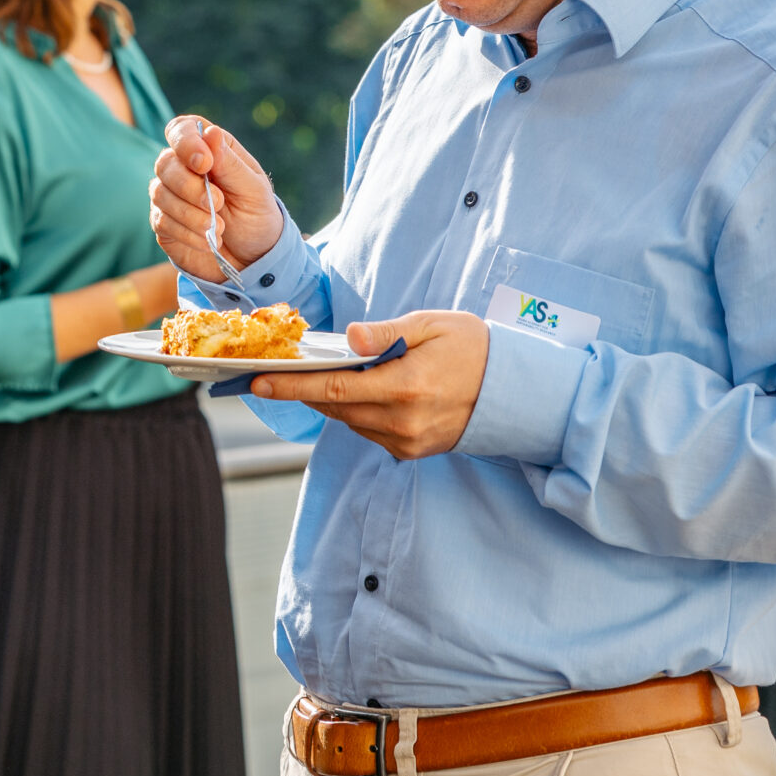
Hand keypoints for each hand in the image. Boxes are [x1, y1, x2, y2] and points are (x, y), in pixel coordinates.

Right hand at [149, 117, 284, 281]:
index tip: (204, 163)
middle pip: (165, 163)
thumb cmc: (256, 216)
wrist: (252, 258)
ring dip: (191, 213)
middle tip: (219, 203)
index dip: (185, 142)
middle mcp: (183, 168)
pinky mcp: (163, 222)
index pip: (180, 130)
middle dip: (190, 186)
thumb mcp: (253, 189)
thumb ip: (230, 163)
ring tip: (219, 228)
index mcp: (208, 149)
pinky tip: (208, 241)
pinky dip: (188, 232)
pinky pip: (162, 221)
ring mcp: (169, 195)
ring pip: (160, 193)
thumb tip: (211, 132)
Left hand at [247, 312, 489, 459]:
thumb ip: (386, 332)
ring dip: (332, 400)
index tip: (259, 382)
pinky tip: (360, 390)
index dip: (293, 386)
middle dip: (303, 390)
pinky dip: (356, 411)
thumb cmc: (473, 347)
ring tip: (314, 376)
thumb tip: (348, 336)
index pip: (335, 389)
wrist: (516, 390)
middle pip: (336, 408)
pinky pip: (368, 431)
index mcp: (406, 386)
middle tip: (273, 373)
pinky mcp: (412, 450)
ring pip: (350, 421)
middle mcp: (403, 421)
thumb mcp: (432, 325)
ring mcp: (408, 441)